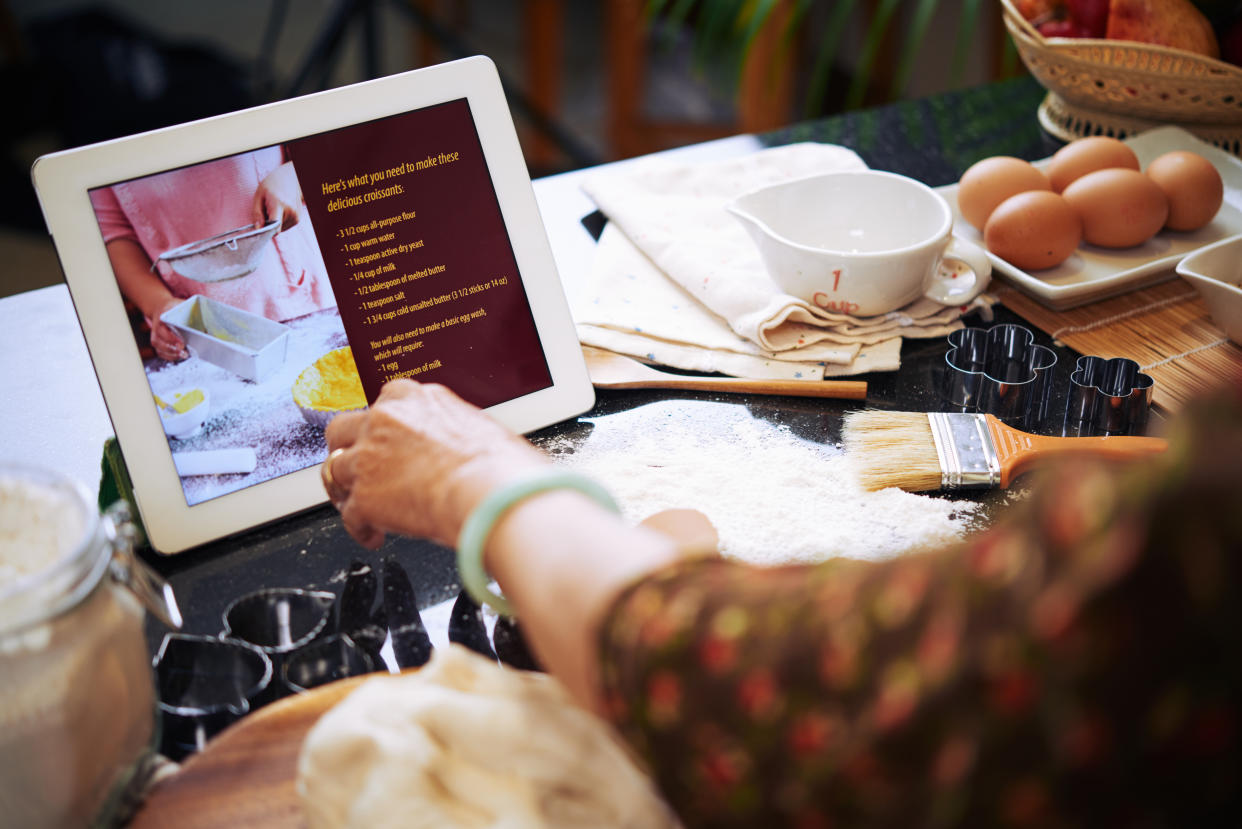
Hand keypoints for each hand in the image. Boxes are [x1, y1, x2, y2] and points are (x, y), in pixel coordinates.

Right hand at [149, 296, 188, 361]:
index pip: (163, 328)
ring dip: (170, 354)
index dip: (171, 338)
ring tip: (183, 355)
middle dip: (171, 348)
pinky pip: (159, 352)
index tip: (182, 343)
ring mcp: (155, 335)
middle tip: (183, 351)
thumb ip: (192, 311)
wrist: (160, 307)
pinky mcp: (157, 341)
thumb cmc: (174, 308)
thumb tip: (210, 318)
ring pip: (158, 347)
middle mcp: (156, 327)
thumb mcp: (181, 305)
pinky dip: (169, 356)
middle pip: (158, 340)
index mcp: (162, 317)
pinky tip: (178, 356)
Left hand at [252, 161, 301, 231]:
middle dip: (268, 223)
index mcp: (279, 204)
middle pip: (276, 229)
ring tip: (274, 208)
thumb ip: (257, 213)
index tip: (261, 226)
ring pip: (280, 229)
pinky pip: (285, 226)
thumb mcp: (259, 195)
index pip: (275, 228)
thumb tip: (258, 228)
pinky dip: (280, 221)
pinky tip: (280, 210)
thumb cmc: (273, 184)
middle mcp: (290, 211)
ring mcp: (296, 215)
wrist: (291, 178)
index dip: (266, 230)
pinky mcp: (298, 218)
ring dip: (274, 222)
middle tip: (267, 210)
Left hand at [323, 380, 549, 548]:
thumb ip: (451, 432)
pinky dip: (360, 528)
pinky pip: (349, 515)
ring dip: (345, 489)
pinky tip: (375, 536)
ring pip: (335, 470)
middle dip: (347, 449)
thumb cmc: (499, 465)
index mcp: (414, 399)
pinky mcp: (364, 495)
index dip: (384, 427)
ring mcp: (369, 457)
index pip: (384, 403)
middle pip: (342, 430)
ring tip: (357, 505)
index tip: (390, 442)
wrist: (492, 491)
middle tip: (358, 468)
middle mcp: (385, 421)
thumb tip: (460, 452)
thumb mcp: (476, 426)